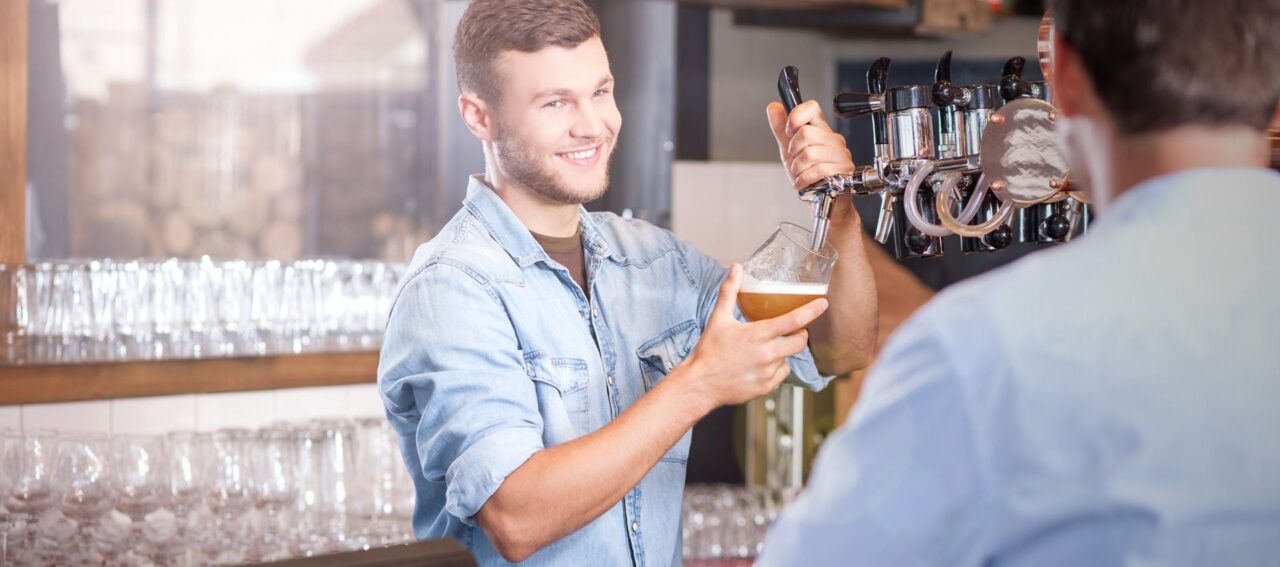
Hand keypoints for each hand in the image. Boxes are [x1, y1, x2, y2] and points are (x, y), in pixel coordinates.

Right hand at [680, 264, 828, 408]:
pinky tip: (760, 364)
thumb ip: (729, 291)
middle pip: (800, 341)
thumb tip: (735, 268)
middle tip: (793, 329)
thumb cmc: (709, 351)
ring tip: (765, 348)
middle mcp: (766, 354)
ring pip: (789, 357)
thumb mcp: (718, 318)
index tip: (823, 304)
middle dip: (801, 333)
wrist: (700, 384)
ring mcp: (768, 372)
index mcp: (757, 335)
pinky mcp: (767, 387)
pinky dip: (776, 367)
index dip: (811, 311)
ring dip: (784, 350)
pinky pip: (782, 373)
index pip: (792, 321)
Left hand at [767, 100, 854, 190]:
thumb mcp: (789, 150)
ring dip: (798, 168)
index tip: (789, 130)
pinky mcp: (844, 170)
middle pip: (805, 133)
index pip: (811, 108)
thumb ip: (781, 129)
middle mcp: (833, 139)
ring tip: (801, 173)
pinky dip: (804, 179)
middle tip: (797, 161)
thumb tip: (773, 107)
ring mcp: (840, 154)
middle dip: (793, 151)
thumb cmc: (809, 175)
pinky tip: (803, 182)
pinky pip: (817, 170)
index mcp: (821, 129)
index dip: (796, 115)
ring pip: (809, 153)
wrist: (823, 200)